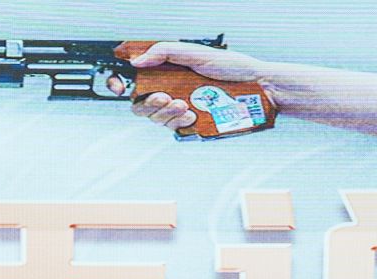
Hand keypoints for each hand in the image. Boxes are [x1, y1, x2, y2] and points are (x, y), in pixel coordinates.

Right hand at [106, 42, 269, 134]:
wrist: (258, 90)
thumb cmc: (234, 69)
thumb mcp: (197, 54)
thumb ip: (166, 52)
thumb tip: (138, 61)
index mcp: (169, 71)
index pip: (136, 78)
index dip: (120, 82)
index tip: (118, 85)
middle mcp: (171, 90)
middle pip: (140, 104)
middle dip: (148, 103)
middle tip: (164, 97)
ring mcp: (180, 109)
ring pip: (155, 118)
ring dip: (166, 112)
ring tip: (184, 104)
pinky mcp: (190, 125)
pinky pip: (173, 129)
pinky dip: (179, 122)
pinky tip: (192, 115)